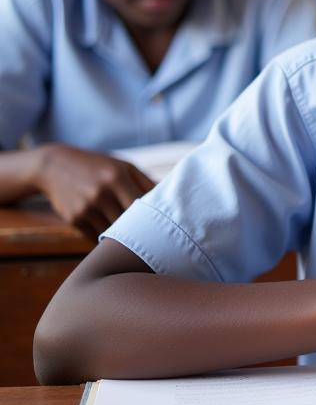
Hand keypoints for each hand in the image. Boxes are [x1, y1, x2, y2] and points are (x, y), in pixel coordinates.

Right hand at [34, 145, 155, 240]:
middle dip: (142, 230)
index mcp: (117, 177)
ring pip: (114, 233)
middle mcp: (101, 194)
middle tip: (156, 237)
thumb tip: (171, 198)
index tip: (166, 223)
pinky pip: (98, 237)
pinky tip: (115, 236)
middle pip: (130, 222)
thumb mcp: (123, 166)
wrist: (54, 166)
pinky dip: (107, 239)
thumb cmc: (98, 166)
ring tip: (138, 239)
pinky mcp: (74, 220)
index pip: (143, 205)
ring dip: (125, 237)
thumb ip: (147, 182)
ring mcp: (86, 208)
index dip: (155, 216)